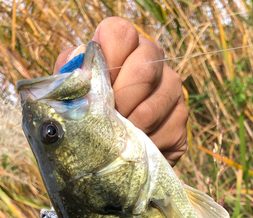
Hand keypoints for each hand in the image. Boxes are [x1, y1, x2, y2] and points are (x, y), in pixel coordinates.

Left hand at [54, 17, 187, 165]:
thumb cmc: (89, 110)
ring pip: (150, 110)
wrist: (109, 147)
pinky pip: (161, 136)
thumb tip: (81, 68)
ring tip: (114, 139)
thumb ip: (72, 73)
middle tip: (104, 121)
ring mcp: (173, 90)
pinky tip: (131, 148)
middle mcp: (155, 59)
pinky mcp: (180, 122)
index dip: (105, 61)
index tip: (95, 88)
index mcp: (127, 44)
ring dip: (126, 130)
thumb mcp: (75, 88)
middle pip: (143, 71)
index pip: (120, 34)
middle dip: (117, 103)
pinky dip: (140, 147)